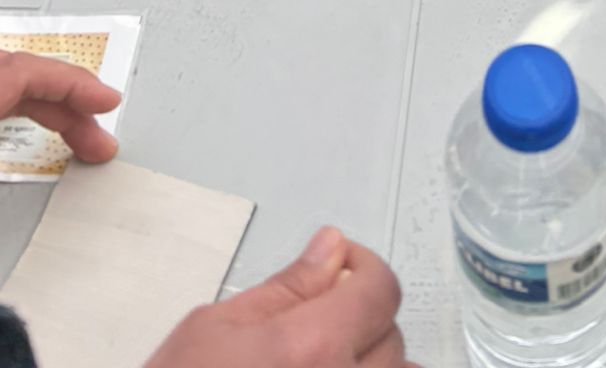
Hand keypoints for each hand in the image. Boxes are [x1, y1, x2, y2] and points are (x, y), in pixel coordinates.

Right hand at [144, 229, 414, 367]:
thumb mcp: (214, 328)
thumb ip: (285, 287)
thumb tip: (329, 249)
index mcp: (310, 348)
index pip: (380, 290)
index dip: (364, 268)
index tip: (343, 266)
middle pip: (392, 338)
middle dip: (362, 318)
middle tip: (322, 316)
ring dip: (374, 363)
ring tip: (329, 359)